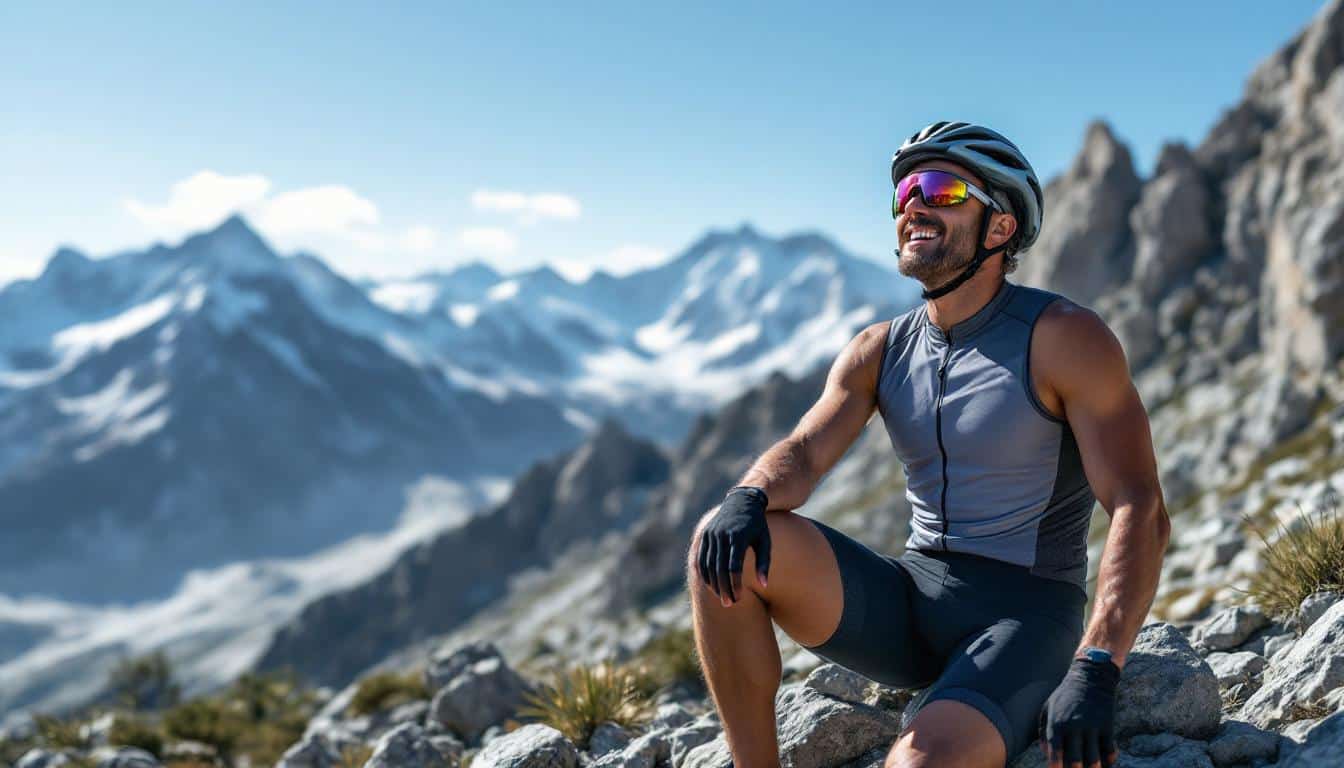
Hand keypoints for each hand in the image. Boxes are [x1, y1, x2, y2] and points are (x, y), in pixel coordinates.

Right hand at [696, 486, 771, 605]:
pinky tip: (711, 586)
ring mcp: (711, 534)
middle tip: (729, 604)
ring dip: (713, 584)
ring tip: (722, 598)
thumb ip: (764, 563)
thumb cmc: (758, 525)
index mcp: (738, 536)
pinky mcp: (705, 535)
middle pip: (719, 568)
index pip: (733, 567)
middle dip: (724, 588)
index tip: (739, 598)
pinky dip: (705, 574)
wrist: (743, 501)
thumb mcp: (765, 541)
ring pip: (708, 565)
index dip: (735, 584)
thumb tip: (764, 585)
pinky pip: (701, 558)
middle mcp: (721, 535)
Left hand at [1039, 656, 1120, 766]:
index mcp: (1057, 723)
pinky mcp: (1108, 725)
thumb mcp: (1049, 707)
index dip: (1056, 766)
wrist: (1091, 676)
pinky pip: (1109, 750)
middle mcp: (1074, 726)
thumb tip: (1045, 753)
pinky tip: (1106, 763)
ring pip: (1093, 759)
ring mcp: (1092, 727)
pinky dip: (1109, 760)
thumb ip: (1044, 730)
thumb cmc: (1066, 695)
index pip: (1055, 752)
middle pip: (1074, 760)